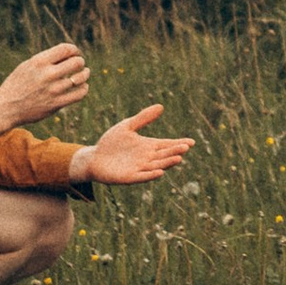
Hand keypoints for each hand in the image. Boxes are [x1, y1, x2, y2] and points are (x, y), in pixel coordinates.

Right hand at [0, 43, 89, 141]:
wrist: (6, 107)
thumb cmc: (18, 84)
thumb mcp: (28, 66)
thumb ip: (47, 59)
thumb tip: (70, 54)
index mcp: (39, 61)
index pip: (66, 49)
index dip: (74, 50)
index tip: (74, 54)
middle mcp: (47, 74)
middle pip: (77, 62)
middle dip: (80, 62)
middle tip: (78, 65)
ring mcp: (53, 90)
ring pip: (81, 78)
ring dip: (85, 74)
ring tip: (84, 74)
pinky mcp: (56, 104)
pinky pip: (79, 94)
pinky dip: (84, 88)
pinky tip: (82, 87)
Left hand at [71, 105, 190, 186]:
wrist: (94, 158)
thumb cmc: (111, 142)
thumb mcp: (127, 126)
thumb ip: (143, 118)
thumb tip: (161, 106)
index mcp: (148, 146)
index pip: (167, 144)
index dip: (179, 143)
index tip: (191, 142)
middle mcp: (147, 158)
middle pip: (164, 155)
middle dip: (175, 151)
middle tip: (185, 147)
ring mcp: (139, 168)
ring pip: (157, 166)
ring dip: (167, 163)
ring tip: (178, 158)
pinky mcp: (129, 177)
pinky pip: (142, 176)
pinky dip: (151, 175)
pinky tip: (160, 172)